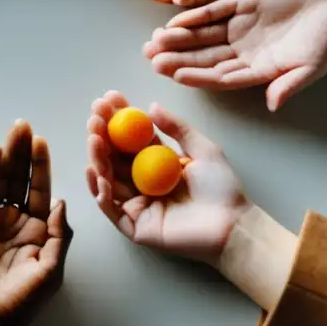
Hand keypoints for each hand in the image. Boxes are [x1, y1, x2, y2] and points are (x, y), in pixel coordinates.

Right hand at [0, 121, 71, 325]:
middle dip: (22, 152)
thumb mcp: (51, 267)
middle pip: (18, 178)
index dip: (41, 166)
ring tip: (12, 132)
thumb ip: (59, 233)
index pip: (39, 189)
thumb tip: (61, 200)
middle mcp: (11, 220)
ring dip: (5, 155)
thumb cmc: (22, 298)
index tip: (42, 142)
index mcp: (34, 229)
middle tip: (24, 126)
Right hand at [85, 91, 246, 263]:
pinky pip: (111, 209)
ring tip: (94, 138)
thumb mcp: (202, 149)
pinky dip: (99, 192)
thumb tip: (151, 106)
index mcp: (157, 163)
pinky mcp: (135, 226)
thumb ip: (178, 128)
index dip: (119, 120)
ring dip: (97, 159)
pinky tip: (95, 172)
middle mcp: (143, 182)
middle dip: (101, 136)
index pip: (131, 140)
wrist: (232, 225)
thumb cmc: (221, 188)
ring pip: (108, 181)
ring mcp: (138, 204)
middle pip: (115, 158)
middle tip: (94, 117)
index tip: (109, 99)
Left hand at [147, 0, 326, 109]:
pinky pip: (212, 11)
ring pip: (202, 36)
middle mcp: (242, 51)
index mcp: (257, 69)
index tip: (178, 77)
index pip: (221, 77)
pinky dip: (192, 15)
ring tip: (154, 42)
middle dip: (178, 60)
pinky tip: (173, 21)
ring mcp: (239, 27)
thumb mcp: (312, 66)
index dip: (199, 77)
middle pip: (204, 58)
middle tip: (153, 61)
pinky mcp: (240, 4)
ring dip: (179, 40)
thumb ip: (289, 84)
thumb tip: (273, 104)